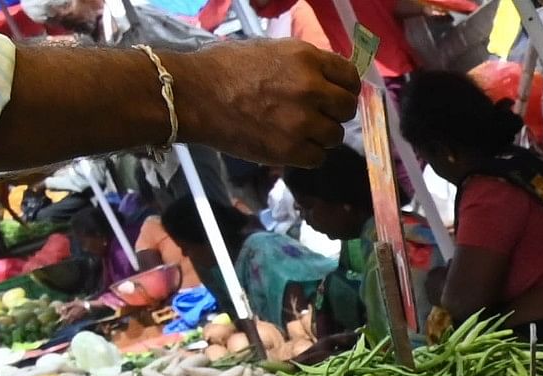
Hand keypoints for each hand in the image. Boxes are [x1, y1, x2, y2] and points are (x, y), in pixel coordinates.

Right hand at [167, 39, 359, 167]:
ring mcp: (303, 121)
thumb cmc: (223, 68)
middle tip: (317, 115)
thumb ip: (302, 65)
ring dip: (321, 135)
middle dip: (334, 112)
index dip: (345, 87)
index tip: (338, 94)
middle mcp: (311, 88)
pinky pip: (318, 157)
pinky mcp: (291, 149)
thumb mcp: (269, 50)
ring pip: (335, 135)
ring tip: (297, 130)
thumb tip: (326, 78)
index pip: (349, 76)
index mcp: (306, 58)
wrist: (193, 94)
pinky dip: (307, 154)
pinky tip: (289, 144)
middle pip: (346, 108)